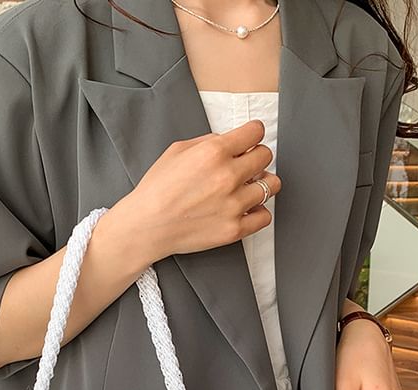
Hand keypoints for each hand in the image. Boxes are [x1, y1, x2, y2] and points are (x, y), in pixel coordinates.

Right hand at [117, 119, 280, 264]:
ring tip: (247, 187)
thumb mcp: (176, 151)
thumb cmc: (156, 190)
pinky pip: (264, 216)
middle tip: (245, 165)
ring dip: (261, 183)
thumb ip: (208, 142)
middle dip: (256, 157)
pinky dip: (257, 212)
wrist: (146, 226)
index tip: (250, 140)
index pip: (256, 132)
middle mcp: (228, 176)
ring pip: (271, 185)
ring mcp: (233, 205)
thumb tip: (230, 141)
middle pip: (265, 156)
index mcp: (214, 152)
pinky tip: (245, 209)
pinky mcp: (234, 229)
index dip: (252, 135)